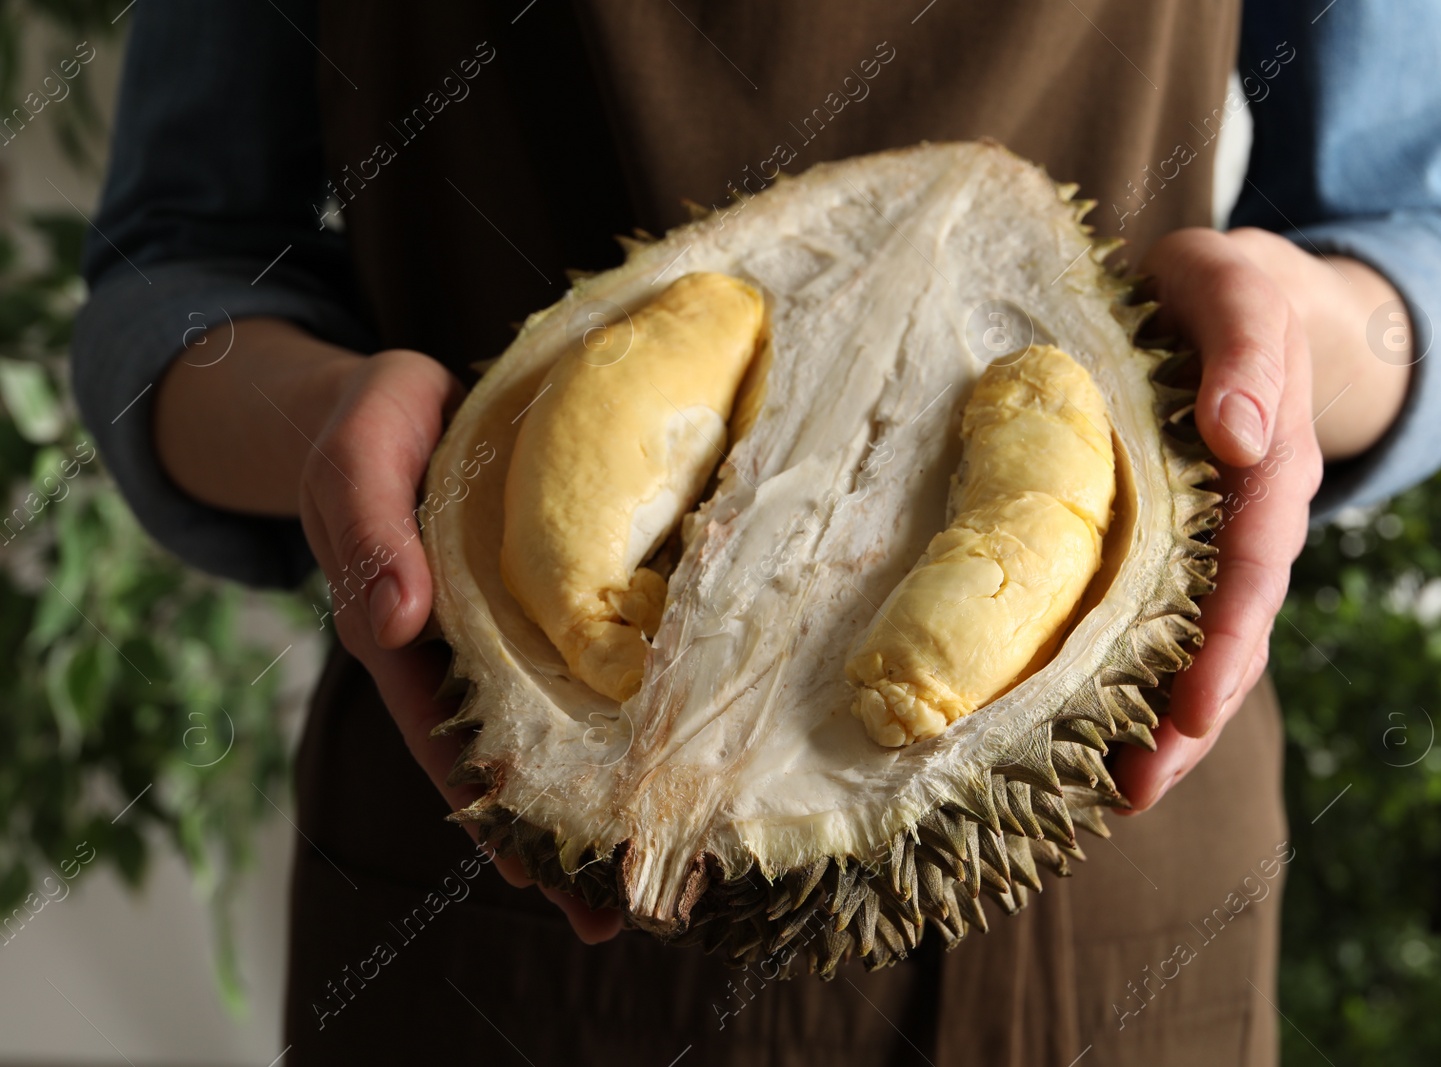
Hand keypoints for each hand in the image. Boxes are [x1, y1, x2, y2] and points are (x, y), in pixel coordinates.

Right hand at [298, 348, 623, 942]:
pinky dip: (633, 700)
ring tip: (669, 860)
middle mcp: (468, 646)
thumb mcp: (355, 464)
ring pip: (566, 717)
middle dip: (559, 834)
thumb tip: (396, 622)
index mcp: (409, 636)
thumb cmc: (370, 428)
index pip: (445, 740)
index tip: (533, 878)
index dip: (488, 810)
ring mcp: (519, 624)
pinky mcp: (566, 590)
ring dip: (609, 784)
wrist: (412, 391)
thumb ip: (365, 536)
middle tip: (613, 917)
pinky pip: (601, 653)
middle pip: (513, 754)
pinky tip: (685, 738)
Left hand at [1115, 228, 1324, 811]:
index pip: (1250, 572)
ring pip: (1192, 645)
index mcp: (1269, 473)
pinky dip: (1125, 675)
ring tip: (1110, 794)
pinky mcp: (1166, 547)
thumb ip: (1246, 353)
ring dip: (1159, 722)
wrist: (1230, 295)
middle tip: (1137, 789)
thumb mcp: (1238, 293)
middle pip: (1227, 637)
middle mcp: (1244, 524)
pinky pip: (1152, 621)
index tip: (1190, 711)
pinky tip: (1081, 726)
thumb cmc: (1229, 292)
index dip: (1222, 644)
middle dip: (1187, 718)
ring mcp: (1207, 543)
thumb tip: (1243, 436)